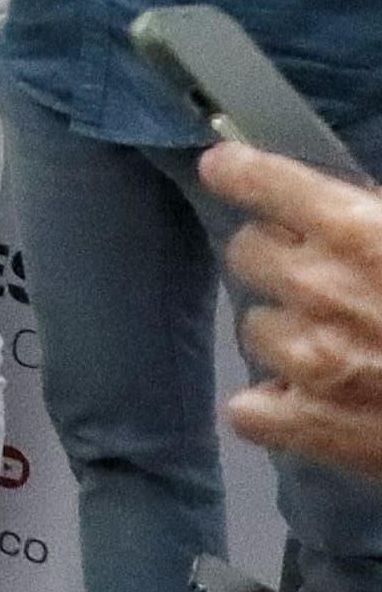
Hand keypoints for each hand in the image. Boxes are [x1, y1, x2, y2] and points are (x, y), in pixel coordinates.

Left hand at [211, 140, 381, 481]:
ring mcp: (306, 357)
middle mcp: (317, 285)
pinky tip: (315, 403)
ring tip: (341, 348)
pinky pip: (251, 409)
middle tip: (324, 280)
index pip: (264, 182)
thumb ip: (378, 221)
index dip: (242, 174)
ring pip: (256, 329)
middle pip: (247, 253)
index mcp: (356, 230)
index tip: (225, 168)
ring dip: (289, 335)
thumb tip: (345, 212)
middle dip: (281, 261)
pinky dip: (278, 408)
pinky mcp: (307, 424)